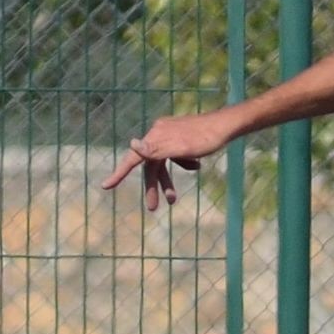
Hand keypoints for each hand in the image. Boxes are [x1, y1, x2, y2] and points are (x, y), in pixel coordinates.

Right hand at [101, 110, 233, 211]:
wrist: (227, 125)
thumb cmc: (205, 138)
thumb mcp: (181, 148)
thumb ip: (155, 149)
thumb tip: (132, 145)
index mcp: (156, 136)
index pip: (134, 157)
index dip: (120, 173)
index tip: (105, 186)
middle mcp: (159, 133)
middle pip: (150, 164)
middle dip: (153, 186)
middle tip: (153, 208)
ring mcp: (170, 134)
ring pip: (163, 162)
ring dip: (167, 180)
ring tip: (173, 199)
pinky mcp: (181, 136)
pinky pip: (175, 154)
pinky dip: (182, 164)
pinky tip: (196, 167)